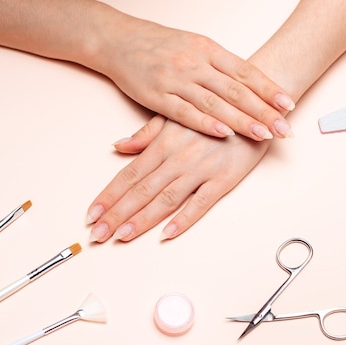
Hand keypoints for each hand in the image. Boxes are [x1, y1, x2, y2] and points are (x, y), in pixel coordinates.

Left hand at [86, 115, 271, 241]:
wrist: (253, 107)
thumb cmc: (212, 113)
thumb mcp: (174, 116)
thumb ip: (146, 135)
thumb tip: (118, 146)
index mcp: (163, 144)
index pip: (128, 175)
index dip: (108, 196)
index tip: (91, 214)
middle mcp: (177, 158)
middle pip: (140, 191)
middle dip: (116, 214)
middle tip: (97, 234)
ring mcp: (200, 170)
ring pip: (165, 199)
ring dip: (141, 219)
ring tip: (121, 236)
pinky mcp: (223, 179)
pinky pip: (201, 203)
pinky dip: (184, 219)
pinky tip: (167, 233)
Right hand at [100, 20, 293, 140]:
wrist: (119, 41)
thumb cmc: (160, 45)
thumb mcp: (195, 46)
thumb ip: (220, 66)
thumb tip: (248, 85)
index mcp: (209, 50)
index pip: (246, 72)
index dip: (269, 90)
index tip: (289, 105)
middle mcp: (195, 64)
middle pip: (236, 91)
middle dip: (264, 111)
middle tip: (284, 128)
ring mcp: (176, 80)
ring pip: (215, 103)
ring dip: (241, 121)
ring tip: (263, 134)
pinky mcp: (157, 97)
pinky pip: (185, 113)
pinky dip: (206, 124)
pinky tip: (224, 133)